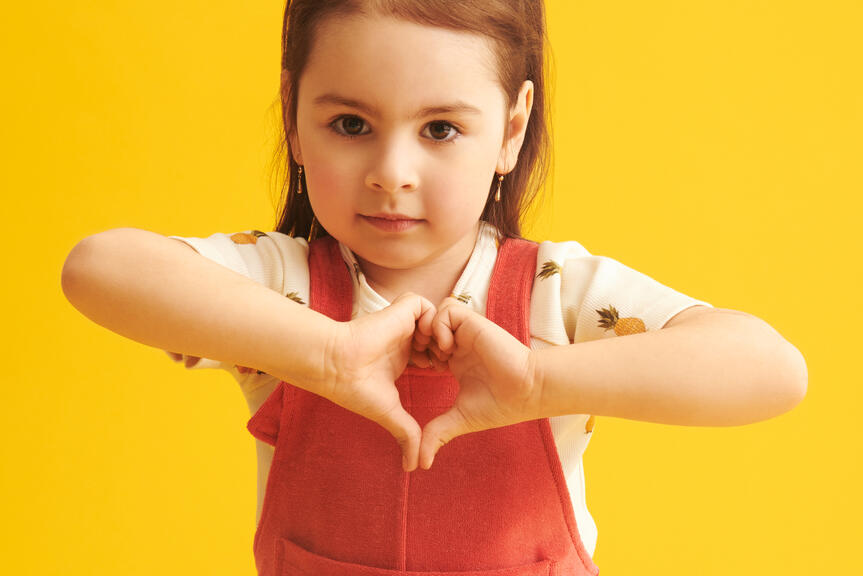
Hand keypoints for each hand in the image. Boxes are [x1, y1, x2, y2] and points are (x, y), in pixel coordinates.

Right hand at [325, 292, 436, 471]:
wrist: (336, 366)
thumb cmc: (355, 389)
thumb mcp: (390, 413)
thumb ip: (407, 434)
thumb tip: (414, 467)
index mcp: (403, 357)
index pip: (434, 354)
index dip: (444, 363)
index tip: (445, 376)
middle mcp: (405, 339)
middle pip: (439, 334)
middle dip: (448, 347)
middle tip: (448, 363)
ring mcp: (402, 324)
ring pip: (436, 317)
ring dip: (441, 333)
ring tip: (438, 352)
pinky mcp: (399, 311)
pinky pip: (426, 305)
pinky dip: (432, 319)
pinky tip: (427, 340)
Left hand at [415, 297, 542, 469]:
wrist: (527, 391)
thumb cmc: (500, 405)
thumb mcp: (461, 419)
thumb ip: (438, 434)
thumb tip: (420, 464)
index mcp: (454, 360)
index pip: (424, 346)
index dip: (415, 356)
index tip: (417, 372)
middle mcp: (458, 344)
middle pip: (424, 327)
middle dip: (416, 340)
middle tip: (420, 360)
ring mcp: (465, 333)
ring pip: (433, 314)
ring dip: (428, 331)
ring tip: (435, 354)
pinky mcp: (474, 323)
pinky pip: (447, 309)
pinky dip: (441, 324)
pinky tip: (447, 347)